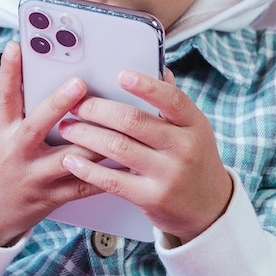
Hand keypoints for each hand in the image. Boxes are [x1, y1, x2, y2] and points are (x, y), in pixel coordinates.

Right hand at [0, 41, 104, 246]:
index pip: (4, 97)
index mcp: (2, 132)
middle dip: (58, 104)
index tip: (17, 48)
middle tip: (79, 83)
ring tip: (118, 121)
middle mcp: (17, 152)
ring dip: (96, 139)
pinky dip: (106, 173)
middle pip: (37, 125)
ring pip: (70, 157)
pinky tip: (126, 161)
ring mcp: (35, 177)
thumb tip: (41, 72)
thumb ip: (20, 109)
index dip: (9, 71)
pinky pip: (84, 185)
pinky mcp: (52, 198)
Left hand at [58, 68, 232, 243]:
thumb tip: (156, 68)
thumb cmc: (193, 159)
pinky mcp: (151, 198)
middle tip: (76, 105)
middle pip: (134, 121)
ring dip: (86, 135)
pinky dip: (87, 168)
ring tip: (67, 128)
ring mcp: (168, 175)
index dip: (146, 86)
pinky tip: (71, 160)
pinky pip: (112, 180)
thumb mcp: (192, 129)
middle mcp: (183, 148)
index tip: (121, 75)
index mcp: (194, 124)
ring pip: (118, 147)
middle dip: (98, 110)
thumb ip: (172, 102)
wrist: (209, 207)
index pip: (172, 99)